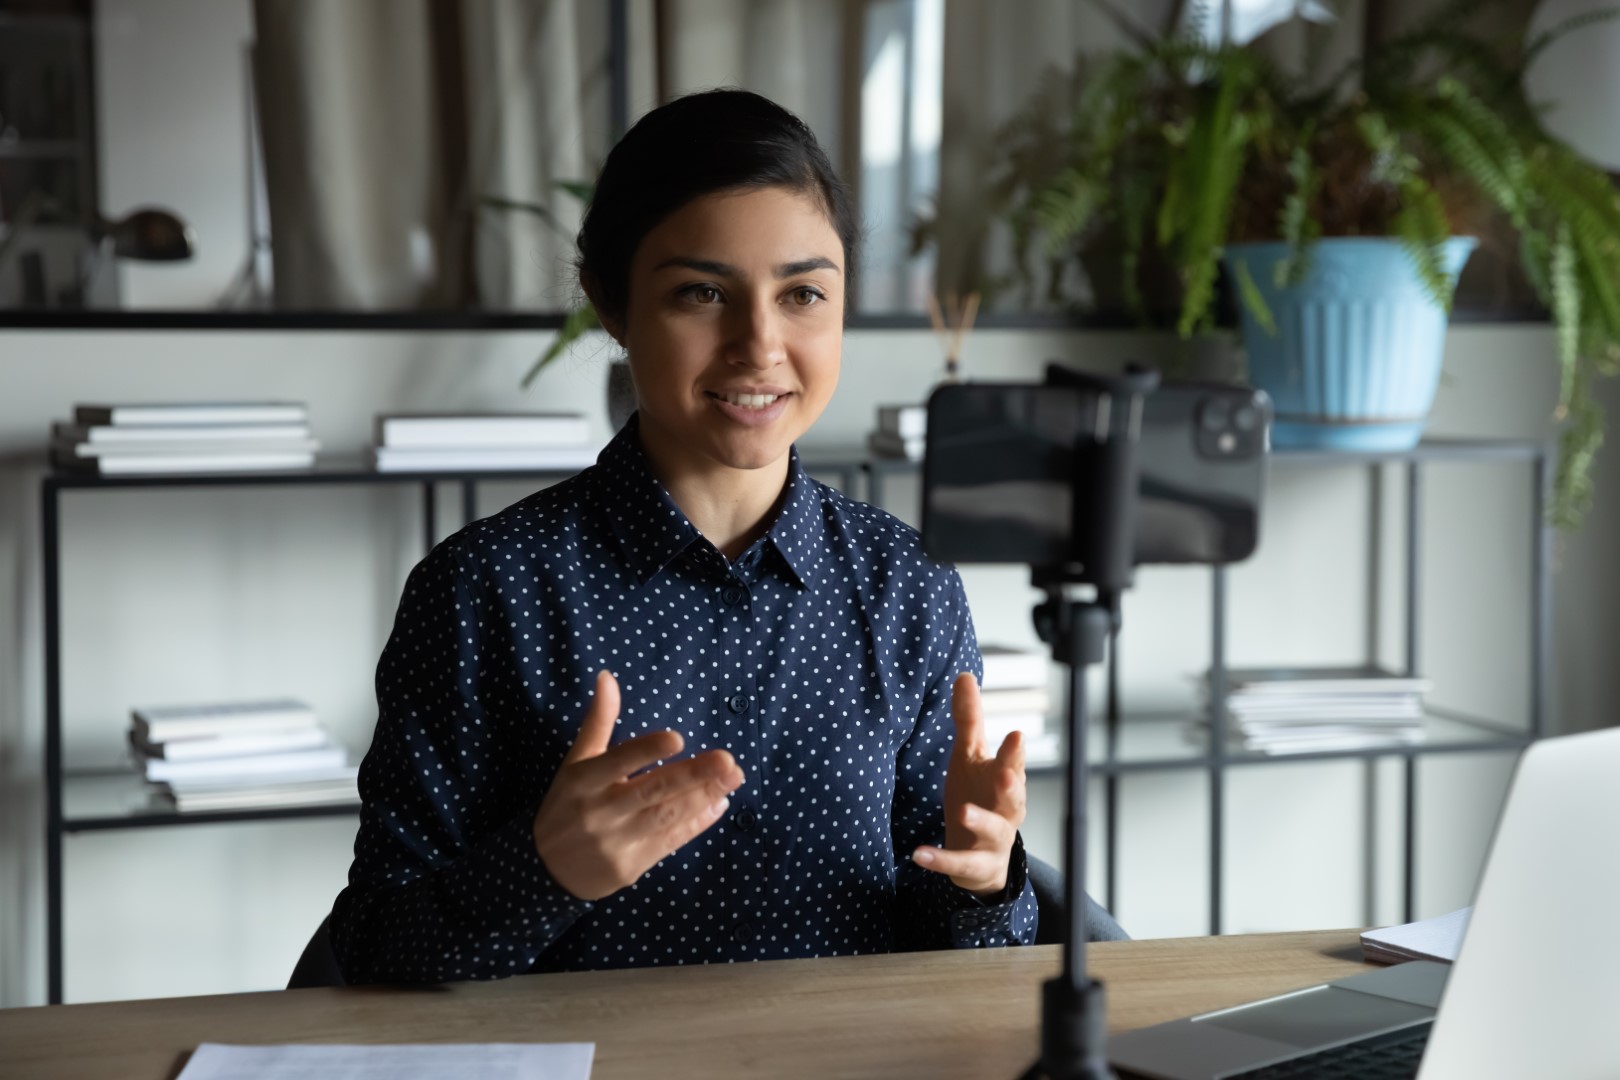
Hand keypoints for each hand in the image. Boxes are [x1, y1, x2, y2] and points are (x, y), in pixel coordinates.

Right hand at [532, 670, 744, 900]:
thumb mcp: (575, 762)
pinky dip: (696, 823)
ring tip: (733, 778)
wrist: (547, 870)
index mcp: (583, 780)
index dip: (647, 750)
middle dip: (693, 775)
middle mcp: (599, 811)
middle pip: (652, 790)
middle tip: (728, 761)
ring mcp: (616, 842)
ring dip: (703, 797)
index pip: (618, 761)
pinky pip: (670, 842)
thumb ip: (598, 721)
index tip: (678, 738)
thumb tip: (607, 677)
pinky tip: (719, 804)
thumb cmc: (568, 804)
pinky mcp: (630, 866)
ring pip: (667, 817)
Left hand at [913, 672, 1026, 897]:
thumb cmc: (978, 794)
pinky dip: (941, 860)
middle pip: (1013, 798)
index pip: (1012, 763)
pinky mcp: (974, 865)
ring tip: (962, 811)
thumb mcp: (970, 757)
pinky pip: (959, 864)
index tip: (1015, 734)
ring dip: (979, 820)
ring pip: (993, 831)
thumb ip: (969, 720)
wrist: (982, 856)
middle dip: (1012, 785)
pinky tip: (919, 854)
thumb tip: (964, 674)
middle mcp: (1006, 810)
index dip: (1014, 752)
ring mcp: (992, 840)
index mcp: (1004, 781)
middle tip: (1008, 772)